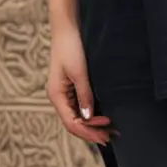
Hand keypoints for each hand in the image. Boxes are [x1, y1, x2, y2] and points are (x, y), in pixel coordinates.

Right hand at [48, 18, 117, 145]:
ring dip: (92, 124)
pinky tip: (102, 116)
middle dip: (91, 131)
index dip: (88, 131)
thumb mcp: (80, 73)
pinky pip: (80, 107)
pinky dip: (91, 114)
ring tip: (109, 130)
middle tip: (110, 137)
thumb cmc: (70, 47)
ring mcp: (64, 93)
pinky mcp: (71, 87)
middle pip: (74, 122)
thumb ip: (84, 95)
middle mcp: (59, 97)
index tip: (105, 134)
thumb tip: (89, 117)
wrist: (67, 29)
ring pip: (77, 116)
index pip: (71, 122)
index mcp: (56, 95)